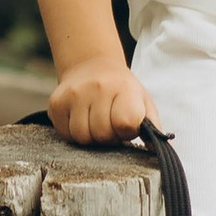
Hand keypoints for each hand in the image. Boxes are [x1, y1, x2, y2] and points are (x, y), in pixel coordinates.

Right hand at [47, 52, 161, 145]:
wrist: (92, 66)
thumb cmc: (122, 91)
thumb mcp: (143, 102)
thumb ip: (153, 127)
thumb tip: (159, 149)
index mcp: (124, 89)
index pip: (125, 123)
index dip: (127, 131)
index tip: (126, 124)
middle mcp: (97, 88)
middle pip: (102, 135)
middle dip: (108, 136)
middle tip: (109, 123)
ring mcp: (74, 94)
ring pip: (82, 137)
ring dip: (90, 136)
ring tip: (95, 122)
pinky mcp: (56, 102)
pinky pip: (65, 134)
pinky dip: (74, 133)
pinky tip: (81, 119)